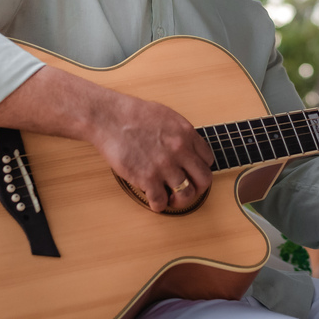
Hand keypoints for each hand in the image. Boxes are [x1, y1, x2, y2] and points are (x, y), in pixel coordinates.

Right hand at [91, 92, 214, 212]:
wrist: (110, 118)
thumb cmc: (133, 114)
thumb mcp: (167, 116)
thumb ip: (181, 133)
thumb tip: (187, 147)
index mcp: (186, 133)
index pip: (208, 159)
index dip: (200, 168)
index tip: (192, 173)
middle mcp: (180, 150)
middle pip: (204, 180)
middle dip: (197, 188)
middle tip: (187, 190)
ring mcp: (164, 165)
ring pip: (187, 194)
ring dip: (179, 200)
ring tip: (170, 198)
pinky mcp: (147, 178)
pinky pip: (161, 201)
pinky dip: (158, 204)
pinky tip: (154, 200)